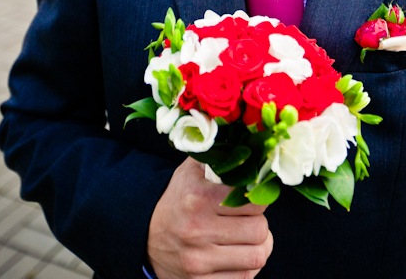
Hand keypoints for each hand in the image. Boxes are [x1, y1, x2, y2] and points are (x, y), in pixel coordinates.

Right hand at [147, 157, 272, 277]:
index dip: (260, 197)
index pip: (254, 199)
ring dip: (260, 247)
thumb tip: (248, 140)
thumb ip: (216, 153)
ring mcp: (199, 261)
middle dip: (260, 223)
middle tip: (252, 218)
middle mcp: (198, 230)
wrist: (144, 235)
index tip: (254, 196)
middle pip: (260, 230)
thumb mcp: (190, 171)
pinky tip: (239, 256)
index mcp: (198, 198)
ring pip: (257, 257)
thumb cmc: (177, 199)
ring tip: (251, 238)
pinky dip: (248, 268)